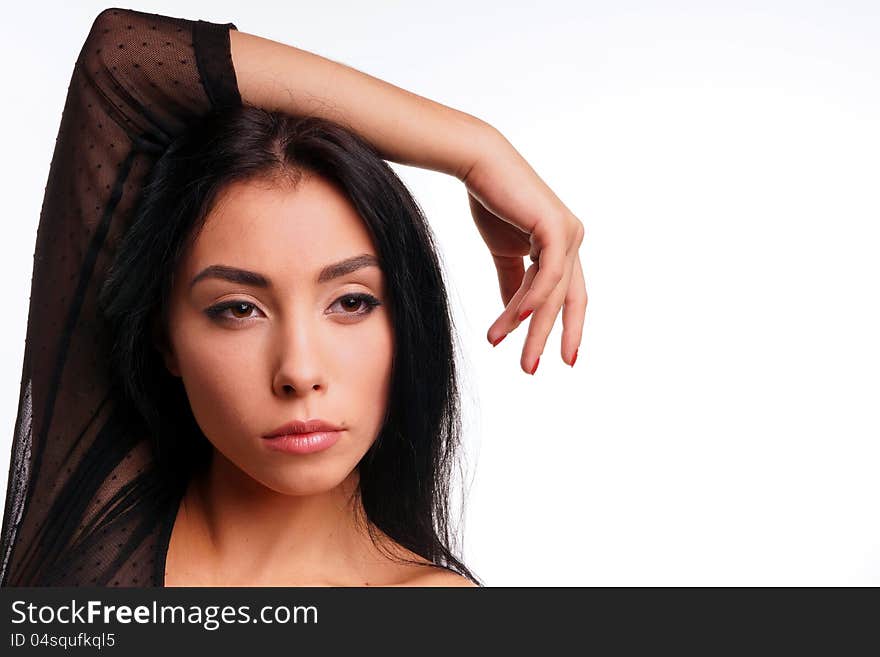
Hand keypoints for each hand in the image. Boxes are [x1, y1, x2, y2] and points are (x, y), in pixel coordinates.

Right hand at [462, 130, 585, 374]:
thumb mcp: (504, 253)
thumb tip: (514, 318)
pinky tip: (515, 320)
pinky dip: (532, 299)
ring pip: (554, 293)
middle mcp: (572, 240)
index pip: (568, 296)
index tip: (556, 359)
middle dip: (549, 337)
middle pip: (565, 301)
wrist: (479, 165)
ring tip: (510, 352)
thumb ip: (513, 283)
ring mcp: (569, 233)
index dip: (564, 328)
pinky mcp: (556, 227)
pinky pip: (548, 274)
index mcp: (563, 247)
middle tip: (532, 369)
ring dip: (531, 327)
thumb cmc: (492, 201)